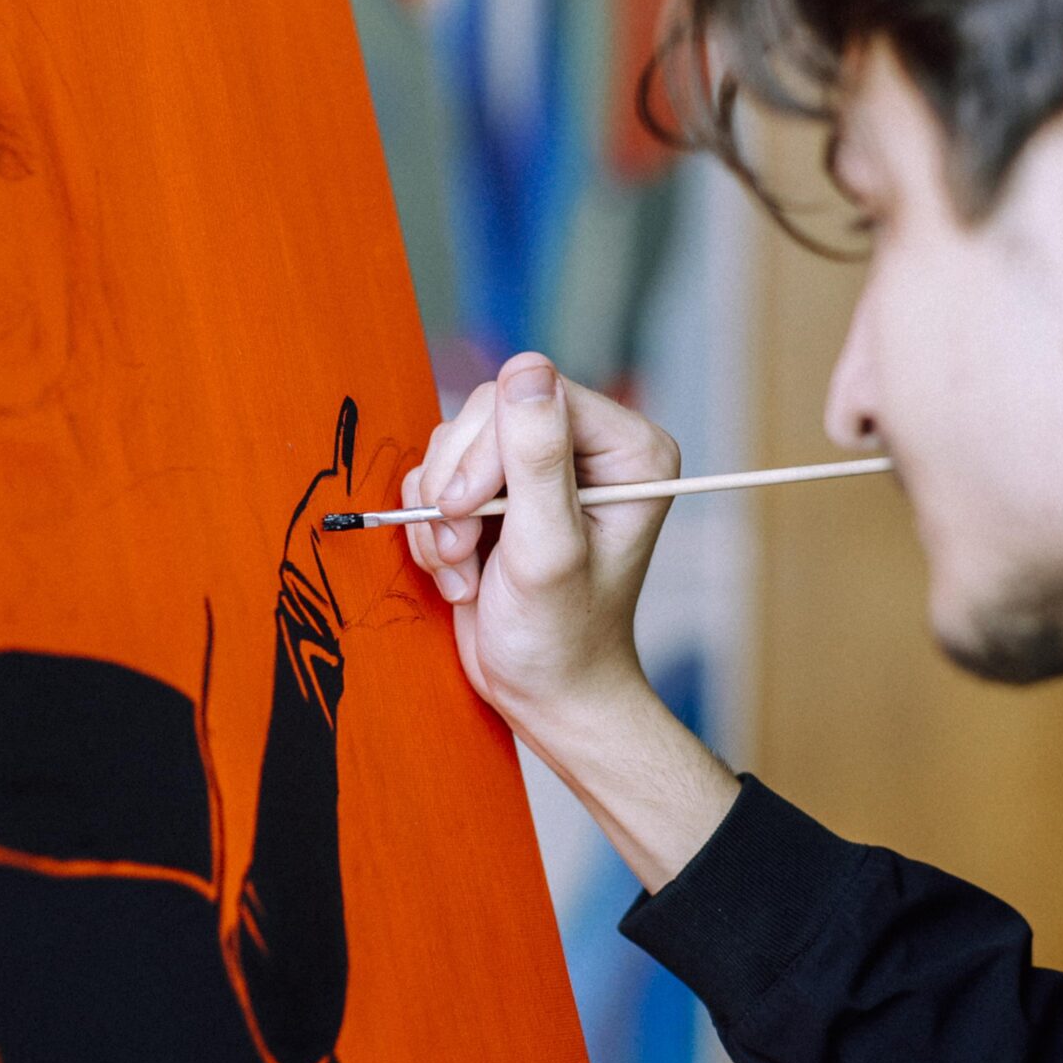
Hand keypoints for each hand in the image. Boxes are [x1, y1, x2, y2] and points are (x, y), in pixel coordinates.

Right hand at [405, 353, 677, 722]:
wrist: (544, 693)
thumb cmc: (562, 638)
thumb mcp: (547, 550)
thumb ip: (538, 460)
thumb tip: (526, 369)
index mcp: (628, 449)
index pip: (535, 395)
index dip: (487, 450)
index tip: (467, 512)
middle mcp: (589, 448)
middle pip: (488, 411)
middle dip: (459, 487)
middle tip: (463, 550)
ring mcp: (540, 467)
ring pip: (454, 443)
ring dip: (442, 514)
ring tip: (465, 571)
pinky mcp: (499, 491)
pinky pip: (438, 474)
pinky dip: (433, 526)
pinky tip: (459, 572)